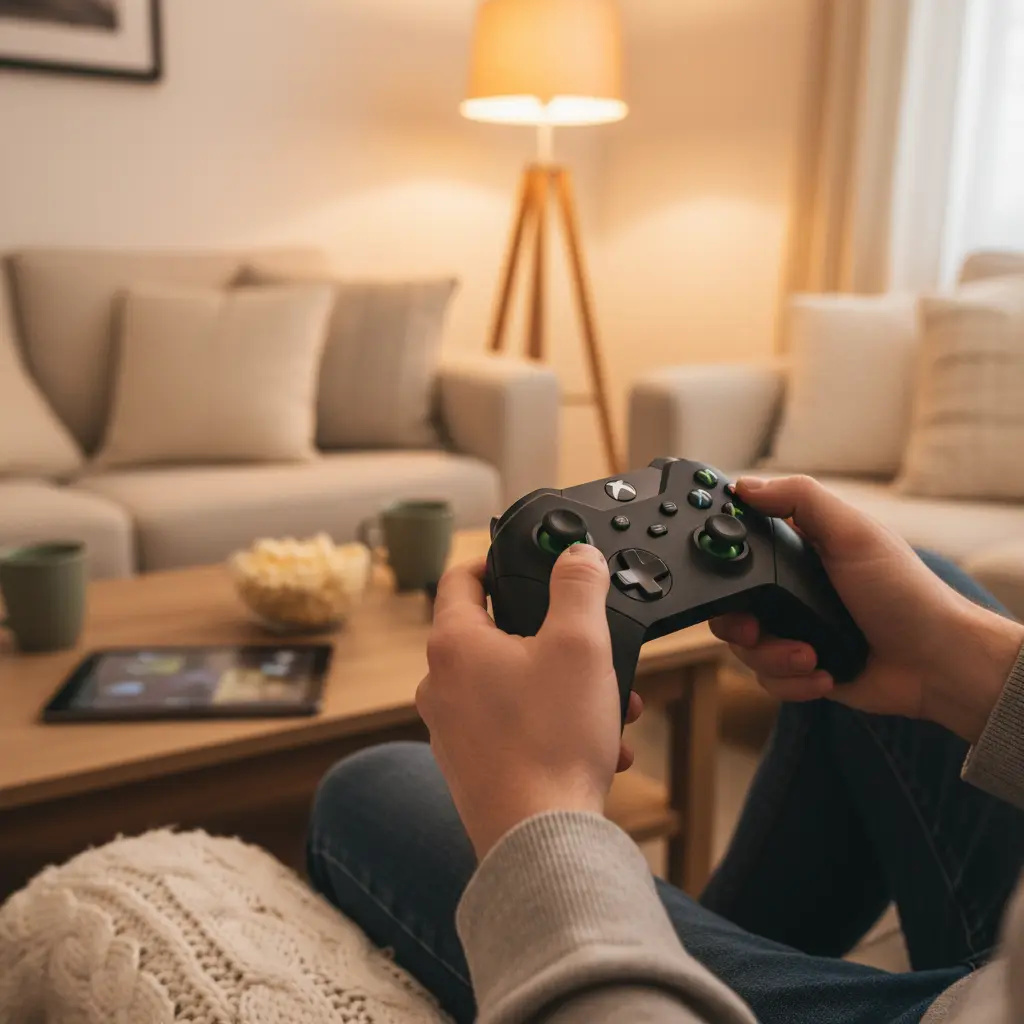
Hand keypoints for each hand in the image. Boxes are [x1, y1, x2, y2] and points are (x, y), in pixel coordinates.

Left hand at [417, 544, 639, 857]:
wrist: (540, 841)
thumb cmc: (551, 742)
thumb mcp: (580, 644)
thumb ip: (578, 586)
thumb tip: (576, 556)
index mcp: (454, 645)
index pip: (460, 577)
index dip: (492, 560)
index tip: (520, 561)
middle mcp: (441, 685)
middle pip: (499, 637)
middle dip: (558, 641)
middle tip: (595, 651)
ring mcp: (453, 730)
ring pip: (517, 687)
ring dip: (567, 689)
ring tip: (612, 708)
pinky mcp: (472, 766)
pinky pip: (518, 728)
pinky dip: (556, 727)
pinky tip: (599, 747)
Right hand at [709, 475, 1023, 743]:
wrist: (936, 663)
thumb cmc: (905, 592)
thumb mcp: (854, 532)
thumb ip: (800, 498)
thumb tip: (743, 486)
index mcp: (794, 551)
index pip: (734, 549)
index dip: (717, 560)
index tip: (715, 572)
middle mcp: (786, 590)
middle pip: (726, 605)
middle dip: (738, 623)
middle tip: (755, 628)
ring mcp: (790, 630)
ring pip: (742, 648)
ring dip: (774, 657)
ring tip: (810, 655)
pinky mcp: (797, 668)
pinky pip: (766, 680)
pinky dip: (792, 681)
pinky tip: (823, 673)